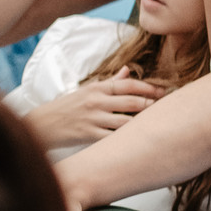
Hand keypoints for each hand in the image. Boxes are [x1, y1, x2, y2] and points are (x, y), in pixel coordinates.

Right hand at [22, 69, 166, 147]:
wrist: (43, 124)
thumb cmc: (68, 106)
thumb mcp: (87, 90)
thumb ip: (110, 82)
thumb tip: (128, 69)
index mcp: (97, 88)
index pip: (128, 84)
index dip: (149, 88)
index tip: (163, 91)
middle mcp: (96, 102)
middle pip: (132, 102)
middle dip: (152, 105)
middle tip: (167, 108)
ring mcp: (93, 119)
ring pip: (126, 121)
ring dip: (144, 123)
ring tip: (158, 124)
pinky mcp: (89, 135)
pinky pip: (114, 138)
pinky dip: (128, 139)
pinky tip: (140, 141)